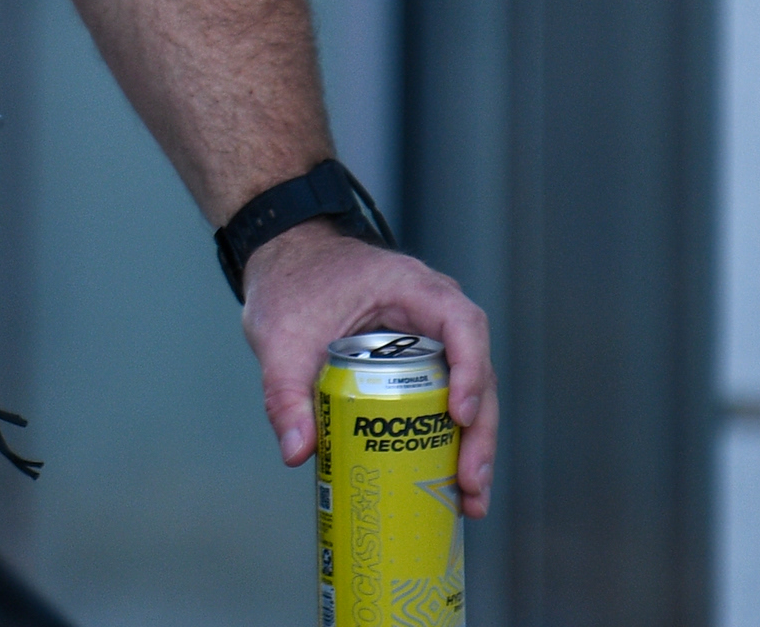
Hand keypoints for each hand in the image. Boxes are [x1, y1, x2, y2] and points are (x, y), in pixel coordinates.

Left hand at [237, 224, 497, 517]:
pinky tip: (448, 482)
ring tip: (469, 499)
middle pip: (477, 370)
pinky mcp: (420, 362)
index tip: (458, 414)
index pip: (461, 324)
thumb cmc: (289, 283)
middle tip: (469, 482)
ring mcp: (431, 337)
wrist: (282, 261)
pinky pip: (445, 398)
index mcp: (411, 288)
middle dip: (479, 431)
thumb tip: (297, 452)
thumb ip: (284, 392)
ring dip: (472, 444)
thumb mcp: (280, 337)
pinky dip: (449, 438)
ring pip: (469, 391)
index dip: (470, 369)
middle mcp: (433, 311)